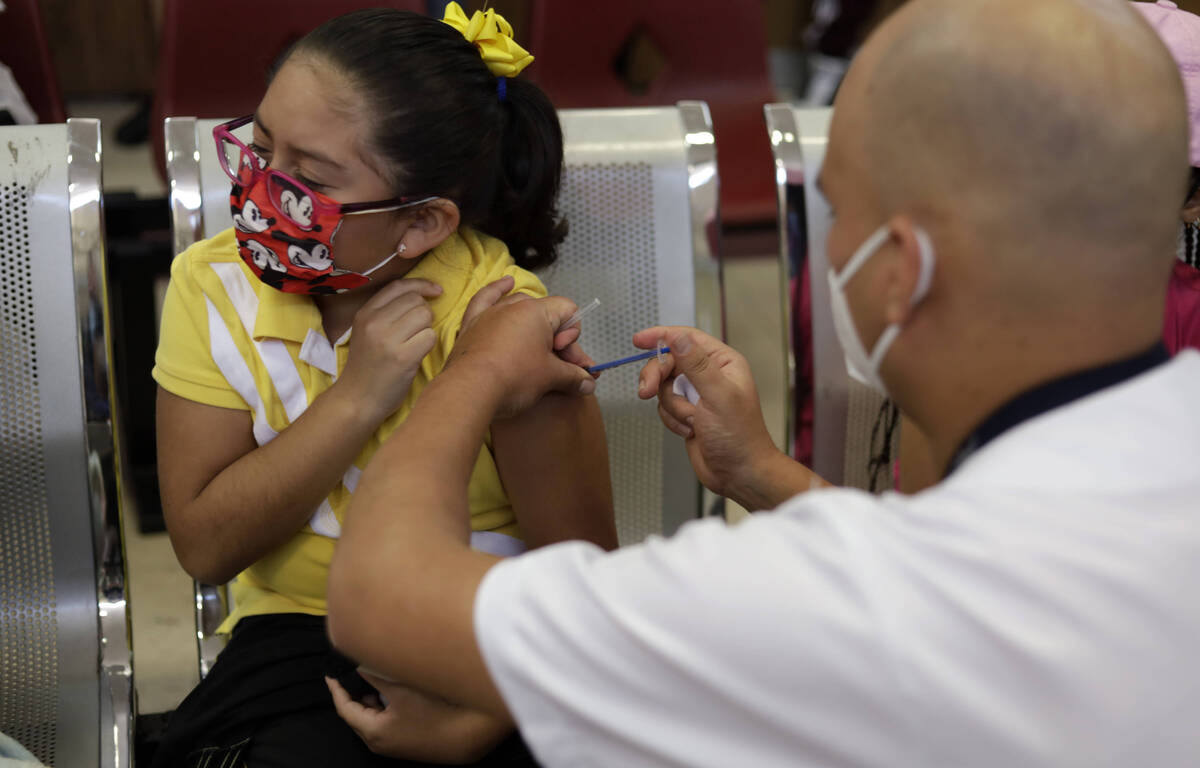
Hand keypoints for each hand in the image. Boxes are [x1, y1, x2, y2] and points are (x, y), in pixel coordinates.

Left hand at [326, 673, 510, 762]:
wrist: (466, 736)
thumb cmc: (435, 712)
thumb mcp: (402, 690)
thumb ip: (376, 677)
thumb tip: (359, 667)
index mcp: (373, 731)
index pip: (344, 708)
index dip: (336, 689)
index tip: (330, 673)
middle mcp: (378, 742)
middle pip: (356, 715)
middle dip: (353, 693)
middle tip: (349, 673)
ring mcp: (391, 745)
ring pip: (371, 719)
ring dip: (369, 700)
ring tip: (373, 680)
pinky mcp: (404, 743)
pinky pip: (384, 723)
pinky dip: (382, 708)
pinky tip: (392, 694)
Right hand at [337, 279, 441, 423]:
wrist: (357, 400)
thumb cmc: (367, 366)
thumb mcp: (367, 332)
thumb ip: (387, 312)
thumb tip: (423, 294)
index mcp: (365, 313)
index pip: (399, 286)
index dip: (422, 285)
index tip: (436, 291)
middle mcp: (374, 322)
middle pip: (416, 301)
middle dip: (424, 313)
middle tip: (417, 332)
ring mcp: (388, 340)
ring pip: (425, 316)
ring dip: (427, 329)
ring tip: (414, 344)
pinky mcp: (403, 357)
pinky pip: (430, 337)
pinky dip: (428, 345)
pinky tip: (416, 355)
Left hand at [459, 277, 596, 371]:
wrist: (469, 391)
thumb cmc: (512, 379)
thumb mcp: (551, 378)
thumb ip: (573, 377)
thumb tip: (588, 384)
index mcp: (537, 312)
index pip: (568, 311)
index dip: (572, 336)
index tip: (565, 359)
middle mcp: (514, 306)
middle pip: (547, 314)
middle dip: (558, 340)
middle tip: (564, 367)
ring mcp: (491, 313)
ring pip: (520, 307)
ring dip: (533, 323)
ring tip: (539, 347)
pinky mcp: (473, 324)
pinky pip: (486, 299)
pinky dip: (497, 291)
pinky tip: (506, 283)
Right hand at [633, 326, 780, 498]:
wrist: (738, 473)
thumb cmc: (739, 436)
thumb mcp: (717, 395)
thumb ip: (696, 364)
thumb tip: (677, 337)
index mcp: (723, 363)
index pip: (687, 338)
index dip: (661, 337)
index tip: (639, 340)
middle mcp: (709, 375)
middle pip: (669, 362)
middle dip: (657, 377)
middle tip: (646, 391)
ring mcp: (697, 394)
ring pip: (664, 387)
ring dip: (672, 406)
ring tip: (690, 421)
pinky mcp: (687, 412)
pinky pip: (665, 407)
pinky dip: (673, 420)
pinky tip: (690, 430)